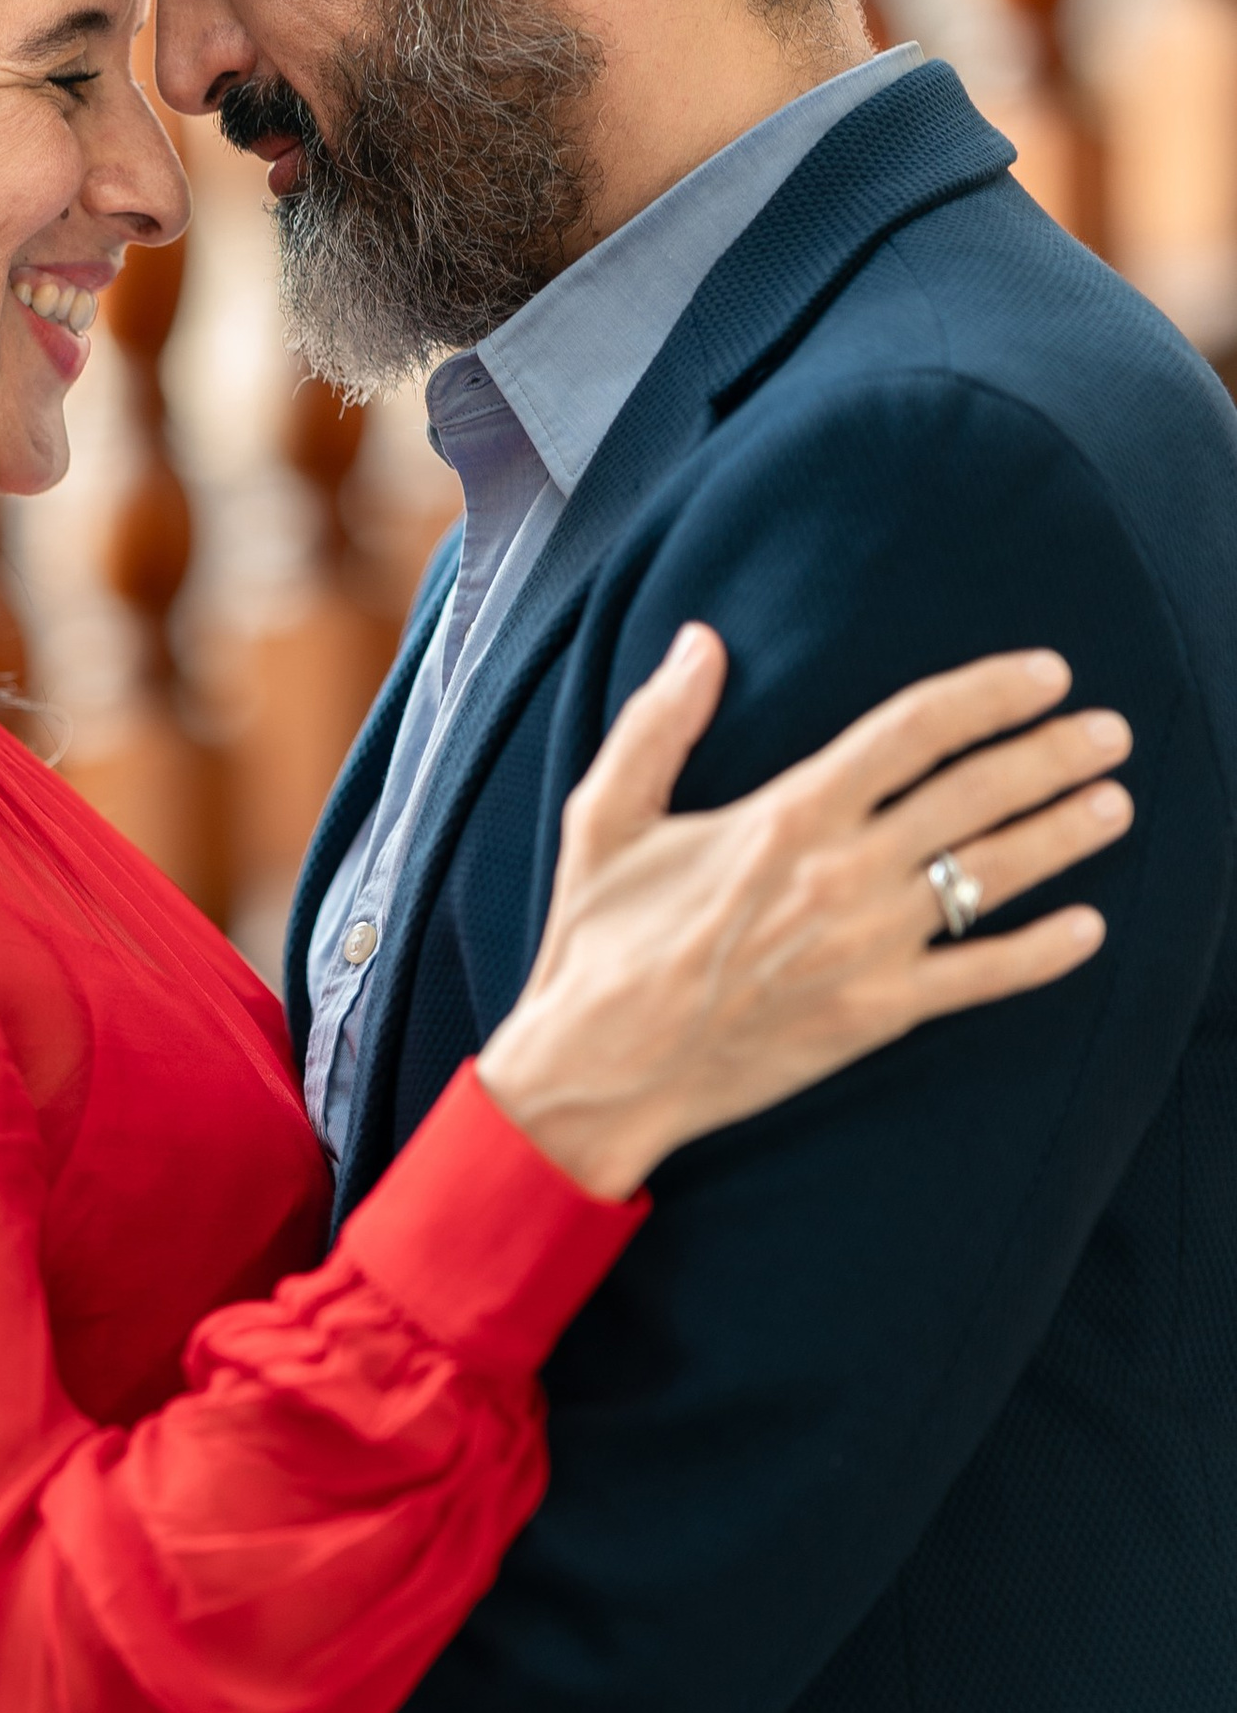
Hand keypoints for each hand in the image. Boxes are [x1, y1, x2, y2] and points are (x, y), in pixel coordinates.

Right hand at [478, 632, 1127, 1197]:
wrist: (600, 1069)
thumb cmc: (597, 942)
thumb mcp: (604, 817)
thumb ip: (658, 723)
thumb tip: (701, 642)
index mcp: (786, 814)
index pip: (913, 731)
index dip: (990, 695)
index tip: (1046, 675)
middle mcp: (842, 873)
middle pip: (976, 794)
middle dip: (1053, 755)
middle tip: (1109, 732)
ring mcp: (868, 947)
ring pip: (993, 875)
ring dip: (1064, 834)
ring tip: (1114, 802)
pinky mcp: (877, 1013)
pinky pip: (981, 978)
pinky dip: (1043, 953)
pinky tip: (1089, 928)